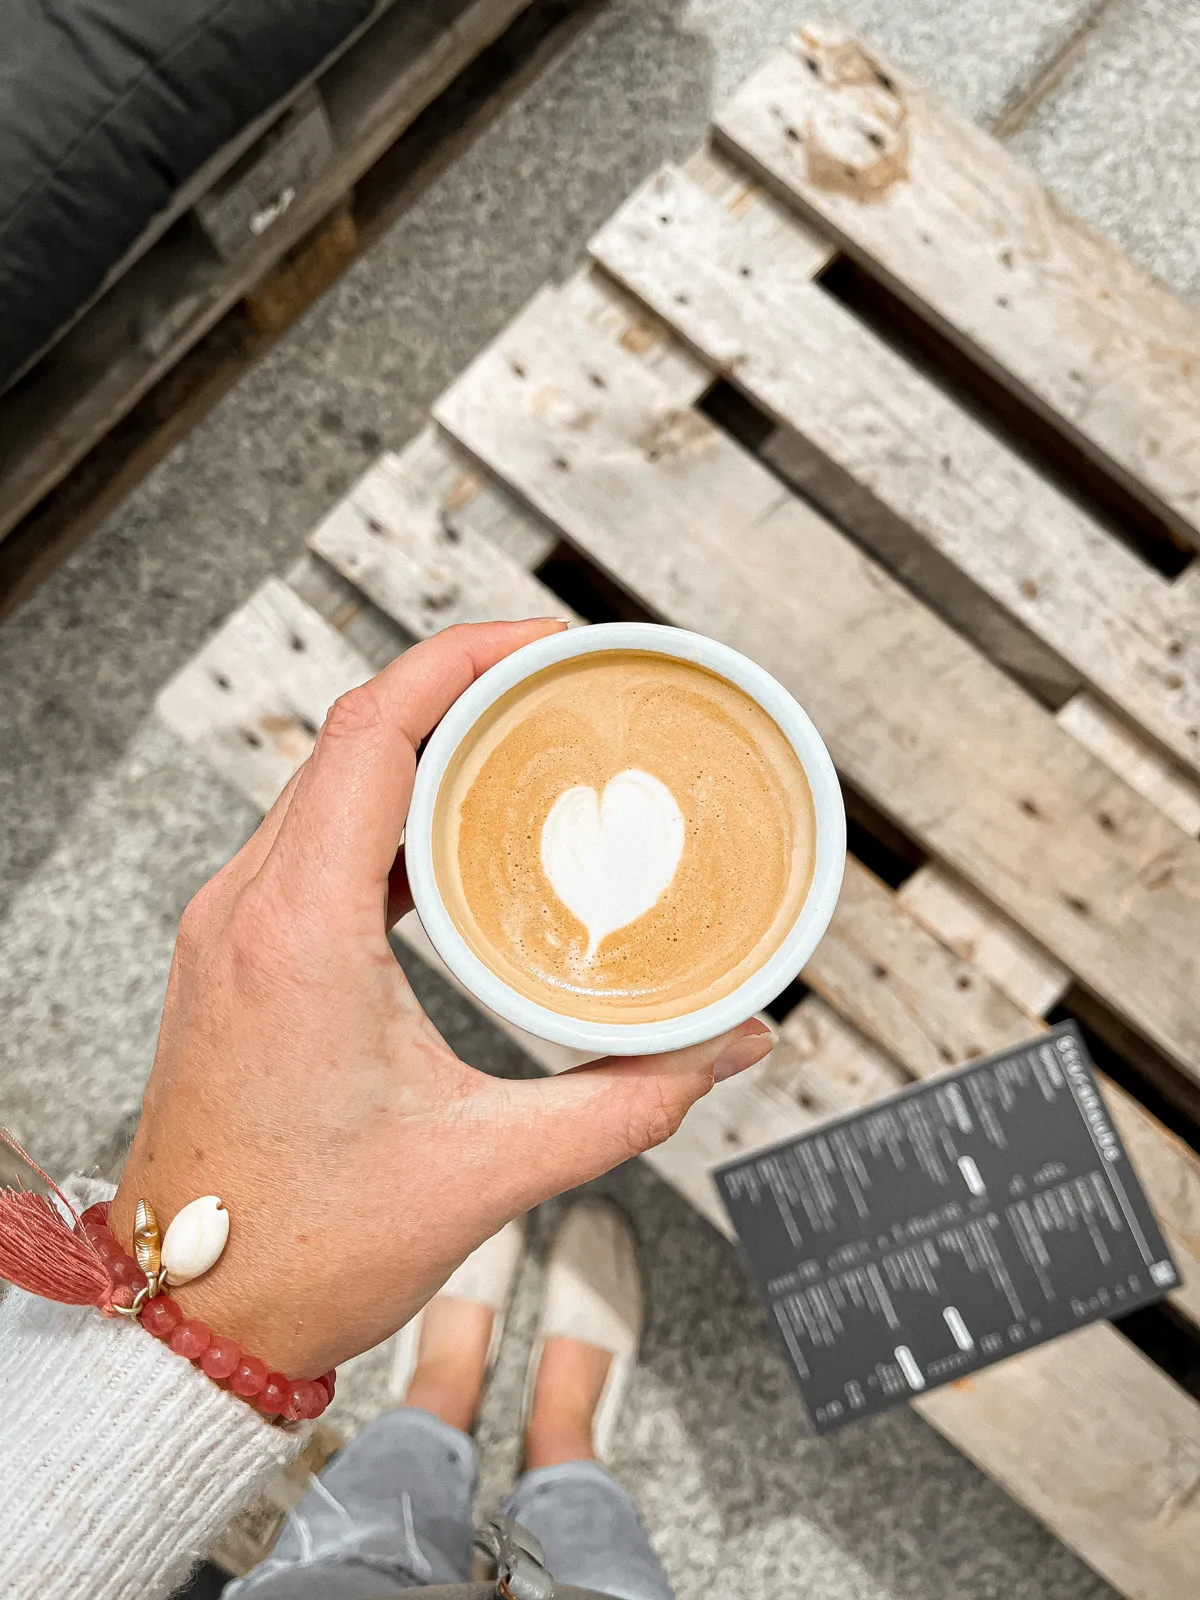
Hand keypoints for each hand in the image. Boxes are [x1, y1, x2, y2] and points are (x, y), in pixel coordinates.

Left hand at [109, 621, 773, 1377]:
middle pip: (355, 734)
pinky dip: (391, 807)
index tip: (550, 645)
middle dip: (463, 688)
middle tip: (564, 686)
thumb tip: (726, 1046)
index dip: (465, 661)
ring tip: (525, 743)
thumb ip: (628, 1101)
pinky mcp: (238, 952)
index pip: (373, 730)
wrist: (194, 1312)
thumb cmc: (301, 1249)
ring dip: (424, 743)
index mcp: (299, 932)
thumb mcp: (488, 1169)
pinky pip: (315, 834)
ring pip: (330, 778)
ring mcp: (232, 926)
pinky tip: (459, 835)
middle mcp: (248, 909)